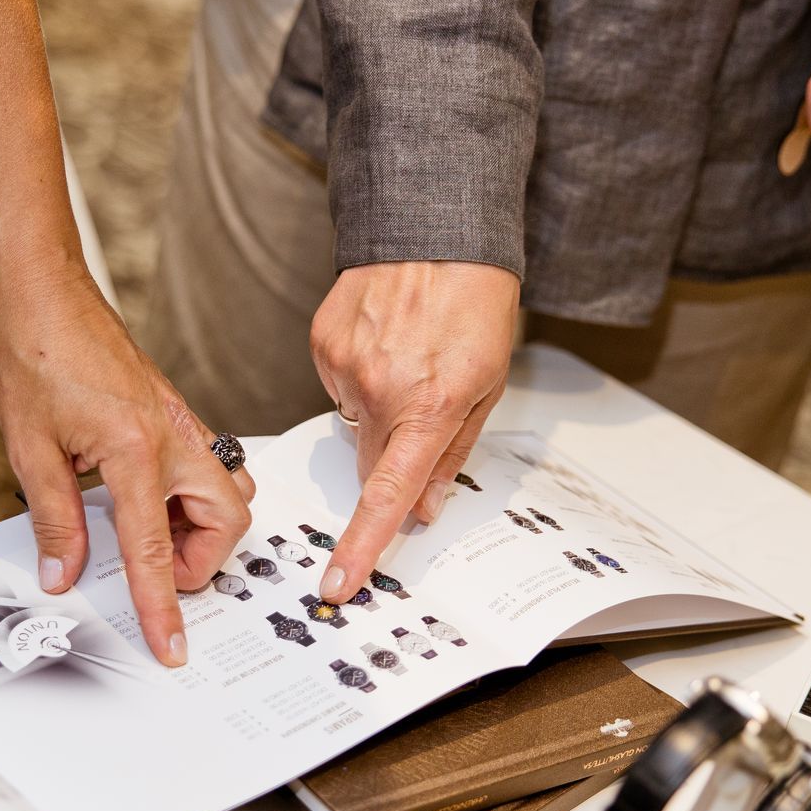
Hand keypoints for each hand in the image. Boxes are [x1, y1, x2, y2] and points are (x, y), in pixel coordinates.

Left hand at [0, 255, 252, 665]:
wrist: (43, 293)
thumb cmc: (35, 356)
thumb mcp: (30, 450)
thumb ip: (54, 519)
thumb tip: (63, 573)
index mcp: (137, 450)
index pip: (156, 551)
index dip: (161, 607)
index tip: (170, 646)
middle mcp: (175, 436)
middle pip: (228, 522)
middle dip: (200, 560)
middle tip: (152, 567)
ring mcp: (182, 423)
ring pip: (229, 492)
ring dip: (201, 526)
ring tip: (147, 530)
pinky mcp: (176, 414)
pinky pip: (207, 468)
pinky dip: (188, 496)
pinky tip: (141, 496)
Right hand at [308, 261, 519, 602]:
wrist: (436, 229)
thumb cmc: (475, 302)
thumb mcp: (488, 382)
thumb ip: (453, 451)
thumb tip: (424, 506)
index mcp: (430, 405)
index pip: (387, 493)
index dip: (361, 544)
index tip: (338, 582)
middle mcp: (380, 388)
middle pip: (370, 462)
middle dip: (393, 454)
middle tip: (423, 409)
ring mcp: (345, 364)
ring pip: (355, 421)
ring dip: (379, 407)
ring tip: (409, 357)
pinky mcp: (323, 342)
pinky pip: (338, 384)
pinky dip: (360, 374)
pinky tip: (385, 340)